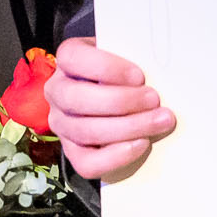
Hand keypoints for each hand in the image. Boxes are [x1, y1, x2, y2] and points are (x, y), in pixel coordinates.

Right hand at [46, 36, 175, 178]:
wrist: (116, 95)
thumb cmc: (123, 69)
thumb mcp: (124, 54)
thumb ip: (132, 56)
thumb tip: (157, 70)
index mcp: (66, 58)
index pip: (73, 58)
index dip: (106, 68)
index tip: (139, 76)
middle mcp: (56, 90)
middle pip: (77, 99)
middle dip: (121, 101)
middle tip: (154, 100)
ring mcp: (61, 123)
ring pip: (85, 131)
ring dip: (127, 128)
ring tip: (159, 121)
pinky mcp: (71, 151)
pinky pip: (86, 163)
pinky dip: (116, 156)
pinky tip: (142, 143)